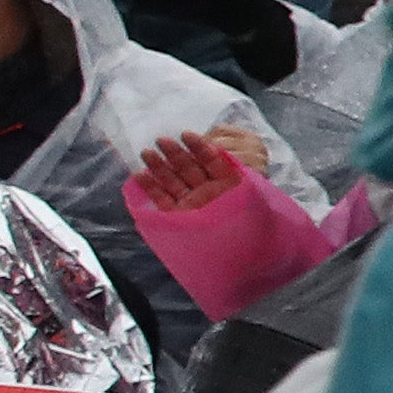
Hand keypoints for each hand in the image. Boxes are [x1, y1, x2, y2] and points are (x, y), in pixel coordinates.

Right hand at [130, 132, 245, 215]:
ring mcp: (192, 203)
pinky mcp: (178, 217)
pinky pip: (162, 201)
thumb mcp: (252, 195)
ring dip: (159, 167)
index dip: (200, 148)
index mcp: (228, 184)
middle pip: (189, 169)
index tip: (187, 135)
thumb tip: (226, 149)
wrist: (243, 257)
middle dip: (175, 154)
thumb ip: (237, 173)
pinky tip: (139, 175)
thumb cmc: (252, 224)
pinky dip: (151, 189)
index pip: (212, 161)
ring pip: (173, 182)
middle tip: (161, 140)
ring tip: (146, 152)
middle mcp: (208, 192)